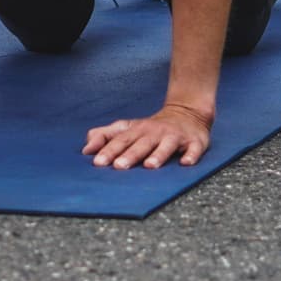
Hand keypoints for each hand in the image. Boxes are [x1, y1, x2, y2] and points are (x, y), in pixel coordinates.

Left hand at [83, 102, 212, 168]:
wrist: (187, 113)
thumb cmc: (151, 127)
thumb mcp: (127, 128)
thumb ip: (105, 136)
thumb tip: (85, 149)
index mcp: (137, 131)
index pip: (120, 141)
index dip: (108, 150)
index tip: (97, 162)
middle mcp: (154, 133)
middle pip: (140, 144)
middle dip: (129, 155)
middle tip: (118, 167)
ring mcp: (175, 137)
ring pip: (165, 146)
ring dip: (158, 155)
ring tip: (149, 166)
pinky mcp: (194, 142)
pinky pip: (193, 149)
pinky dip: (190, 156)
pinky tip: (185, 163)